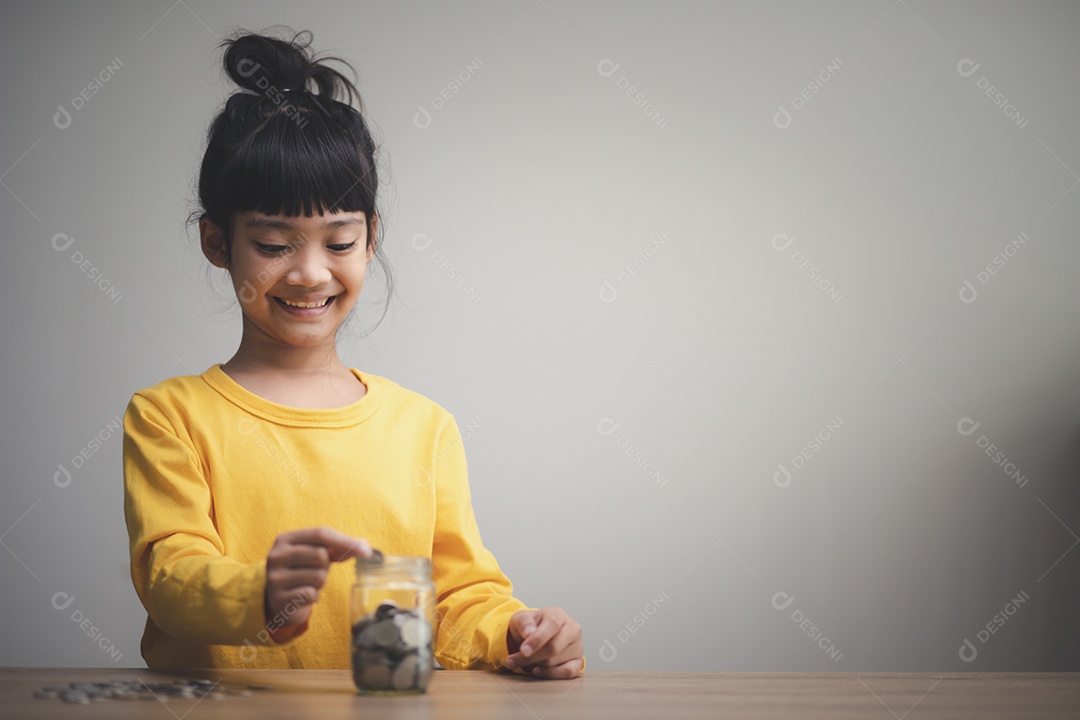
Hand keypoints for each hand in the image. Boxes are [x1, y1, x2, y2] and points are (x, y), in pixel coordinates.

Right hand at [263, 527, 371, 641]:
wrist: (276, 599)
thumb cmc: (301, 571)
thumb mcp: (314, 553)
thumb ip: (337, 547)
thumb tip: (364, 548)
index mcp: (285, 539)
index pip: (320, 534)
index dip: (345, 541)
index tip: (366, 552)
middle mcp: (276, 556)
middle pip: (320, 555)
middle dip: (326, 566)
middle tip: (316, 571)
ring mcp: (275, 578)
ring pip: (318, 576)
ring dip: (320, 582)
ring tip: (307, 583)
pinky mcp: (279, 599)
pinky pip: (312, 594)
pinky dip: (314, 597)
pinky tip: (302, 596)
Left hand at [505, 607, 582, 678]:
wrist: (537, 635)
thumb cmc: (531, 626)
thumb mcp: (521, 619)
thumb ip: (524, 623)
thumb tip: (529, 633)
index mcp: (558, 614)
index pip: (552, 625)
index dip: (538, 639)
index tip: (523, 650)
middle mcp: (572, 629)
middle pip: (554, 647)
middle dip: (531, 657)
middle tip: (512, 661)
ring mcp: (578, 646)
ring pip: (555, 662)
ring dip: (536, 664)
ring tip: (526, 660)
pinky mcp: (578, 661)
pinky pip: (567, 673)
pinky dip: (550, 674)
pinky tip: (537, 670)